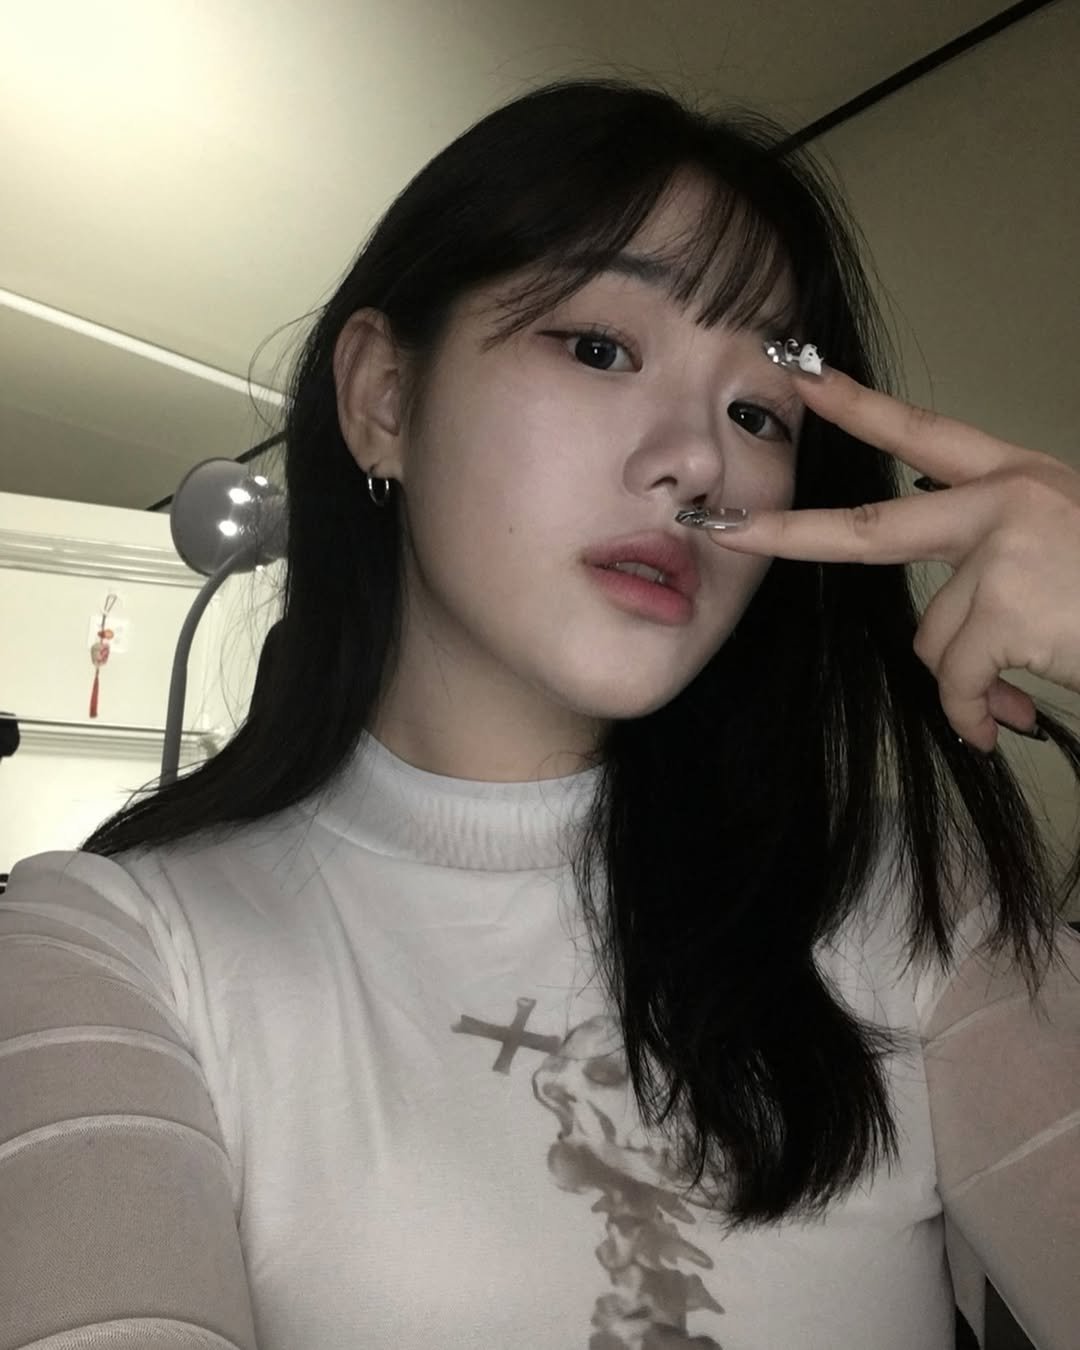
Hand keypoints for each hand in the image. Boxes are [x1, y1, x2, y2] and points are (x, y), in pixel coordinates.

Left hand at [710, 363, 1079, 751]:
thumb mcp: (1061, 556)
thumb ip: (989, 567)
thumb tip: (937, 646)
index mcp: (1020, 479)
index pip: (924, 434)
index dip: (856, 407)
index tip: (797, 375)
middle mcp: (1009, 501)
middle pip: (870, 531)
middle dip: (788, 535)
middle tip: (726, 529)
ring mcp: (1009, 549)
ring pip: (931, 638)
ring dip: (965, 681)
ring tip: (1016, 691)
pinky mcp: (1011, 607)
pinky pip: (953, 681)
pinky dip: (974, 715)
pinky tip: (1009, 720)